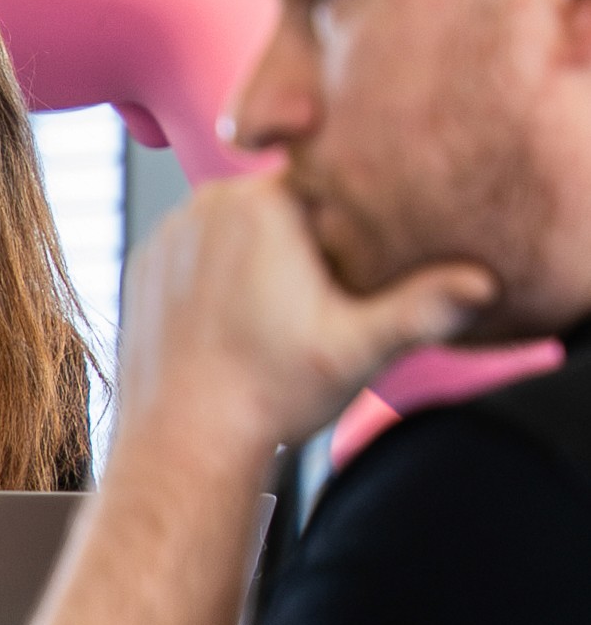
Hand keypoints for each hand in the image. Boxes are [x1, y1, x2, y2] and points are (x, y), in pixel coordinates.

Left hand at [115, 175, 499, 460]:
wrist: (182, 443)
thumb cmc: (269, 396)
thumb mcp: (359, 349)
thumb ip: (423, 307)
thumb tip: (483, 284)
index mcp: (262, 203)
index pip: (324, 182)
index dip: (347, 223)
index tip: (348, 271)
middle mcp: (206, 204)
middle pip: (278, 203)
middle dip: (302, 240)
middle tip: (313, 303)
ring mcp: (168, 234)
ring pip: (233, 227)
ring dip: (256, 257)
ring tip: (270, 317)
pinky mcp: (142, 266)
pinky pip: (195, 253)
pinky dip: (214, 278)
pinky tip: (230, 323)